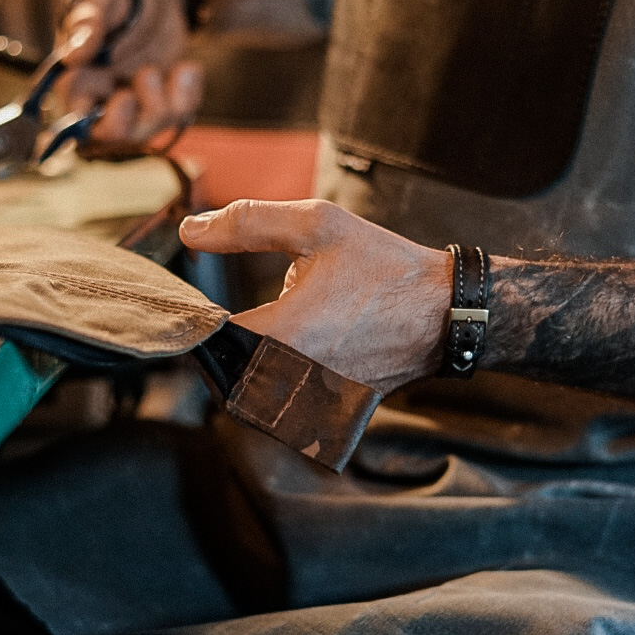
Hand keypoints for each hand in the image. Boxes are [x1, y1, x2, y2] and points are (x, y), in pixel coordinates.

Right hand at [46, 0, 202, 145]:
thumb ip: (87, 23)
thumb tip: (72, 55)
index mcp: (76, 75)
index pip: (71, 113)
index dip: (90, 119)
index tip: (120, 97)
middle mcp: (100, 95)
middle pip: (105, 137)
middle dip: (129, 123)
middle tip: (147, 80)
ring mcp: (132, 102)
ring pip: (144, 131)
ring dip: (165, 104)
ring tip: (180, 68)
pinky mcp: (161, 101)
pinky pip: (175, 118)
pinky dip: (187, 97)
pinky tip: (188, 68)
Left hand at [179, 199, 452, 392]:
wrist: (445, 314)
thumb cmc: (384, 267)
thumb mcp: (317, 226)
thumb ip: (247, 223)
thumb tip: (189, 231)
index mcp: (281, 333)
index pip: (204, 336)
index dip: (190, 314)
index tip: (192, 294)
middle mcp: (289, 377)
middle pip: (217, 370)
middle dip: (210, 342)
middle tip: (212, 313)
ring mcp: (306, 400)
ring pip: (243, 389)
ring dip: (236, 362)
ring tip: (241, 332)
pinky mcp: (321, 410)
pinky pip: (274, 400)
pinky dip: (266, 377)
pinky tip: (278, 349)